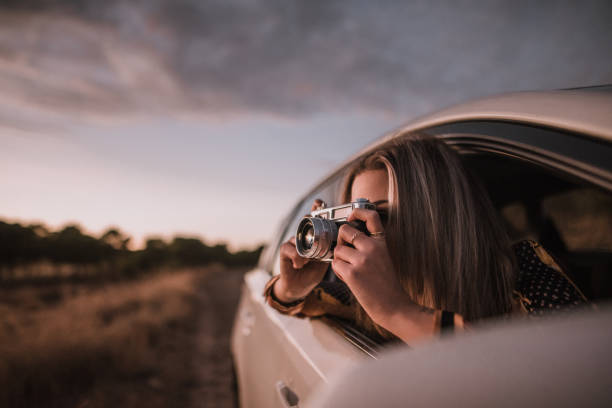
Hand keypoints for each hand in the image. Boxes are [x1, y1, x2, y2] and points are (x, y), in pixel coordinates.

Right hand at [274, 199, 328, 302]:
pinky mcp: (284, 251)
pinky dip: (296, 257)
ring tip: (309, 258)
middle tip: (311, 217)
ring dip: (304, 247)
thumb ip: (330, 250)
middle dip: (308, 218)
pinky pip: (290, 249)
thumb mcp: (326, 260)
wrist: (300, 286)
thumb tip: (342, 243)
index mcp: (314, 237)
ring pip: (298, 237)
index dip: (317, 209)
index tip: (319, 202)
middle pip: (304, 222)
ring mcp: (293, 243)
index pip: (315, 220)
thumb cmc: (313, 271)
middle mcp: (303, 237)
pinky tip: (300, 264)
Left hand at [331, 208, 410, 329]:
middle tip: (346, 253)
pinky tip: (349, 279)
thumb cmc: (386, 284)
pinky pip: (335, 264)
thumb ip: (369, 246)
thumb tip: (345, 238)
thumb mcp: (383, 258)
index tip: (351, 217)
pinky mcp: (352, 273)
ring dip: (339, 260)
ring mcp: (362, 260)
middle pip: (345, 231)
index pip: (371, 217)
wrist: (393, 306)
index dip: (358, 212)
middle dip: (340, 241)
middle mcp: (372, 247)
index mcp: (381, 242)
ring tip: (351, 271)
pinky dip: (338, 271)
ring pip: (337, 250)